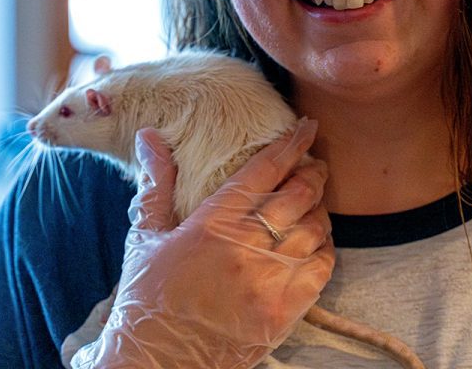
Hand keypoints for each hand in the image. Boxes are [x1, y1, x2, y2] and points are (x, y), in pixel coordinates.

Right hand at [69, 119, 332, 368]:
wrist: (158, 364)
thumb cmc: (148, 298)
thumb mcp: (146, 236)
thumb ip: (156, 182)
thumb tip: (148, 135)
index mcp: (211, 224)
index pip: (263, 170)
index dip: (291, 144)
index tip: (306, 127)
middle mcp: (244, 248)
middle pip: (299, 194)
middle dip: (313, 172)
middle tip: (315, 164)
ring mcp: (268, 280)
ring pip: (316, 227)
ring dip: (321, 208)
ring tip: (315, 202)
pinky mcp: (285, 311)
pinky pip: (323, 266)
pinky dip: (326, 247)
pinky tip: (315, 241)